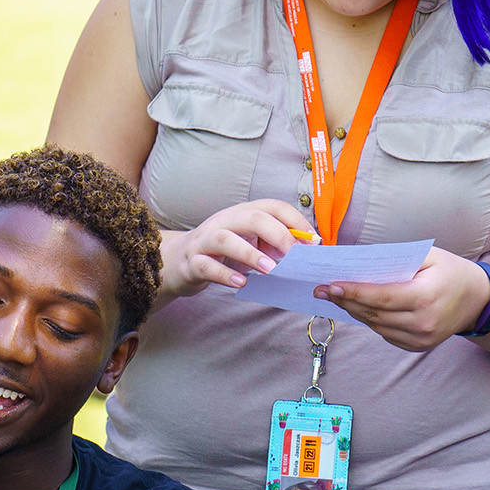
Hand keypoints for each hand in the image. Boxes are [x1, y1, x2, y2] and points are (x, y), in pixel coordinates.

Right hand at [158, 199, 313, 301]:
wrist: (176, 262)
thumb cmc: (219, 253)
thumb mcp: (247, 243)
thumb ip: (271, 246)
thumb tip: (303, 253)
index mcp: (241, 214)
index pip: (271, 206)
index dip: (295, 220)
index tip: (313, 240)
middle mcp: (223, 222)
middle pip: (252, 218)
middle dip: (278, 234)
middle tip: (295, 255)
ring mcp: (204, 241)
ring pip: (226, 239)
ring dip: (251, 254)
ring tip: (270, 270)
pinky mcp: (191, 262)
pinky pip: (207, 266)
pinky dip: (225, 275)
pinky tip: (240, 283)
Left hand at [318, 246, 489, 351]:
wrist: (479, 300)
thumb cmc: (451, 271)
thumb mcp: (429, 256)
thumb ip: (396, 260)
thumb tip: (358, 264)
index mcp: (426, 298)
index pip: (382, 298)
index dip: (354, 293)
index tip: (330, 286)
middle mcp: (423, 323)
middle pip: (374, 314)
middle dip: (345, 301)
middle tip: (321, 289)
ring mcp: (420, 339)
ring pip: (376, 326)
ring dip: (354, 311)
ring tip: (335, 296)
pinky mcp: (417, 347)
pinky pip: (385, 333)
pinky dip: (370, 320)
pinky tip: (357, 307)